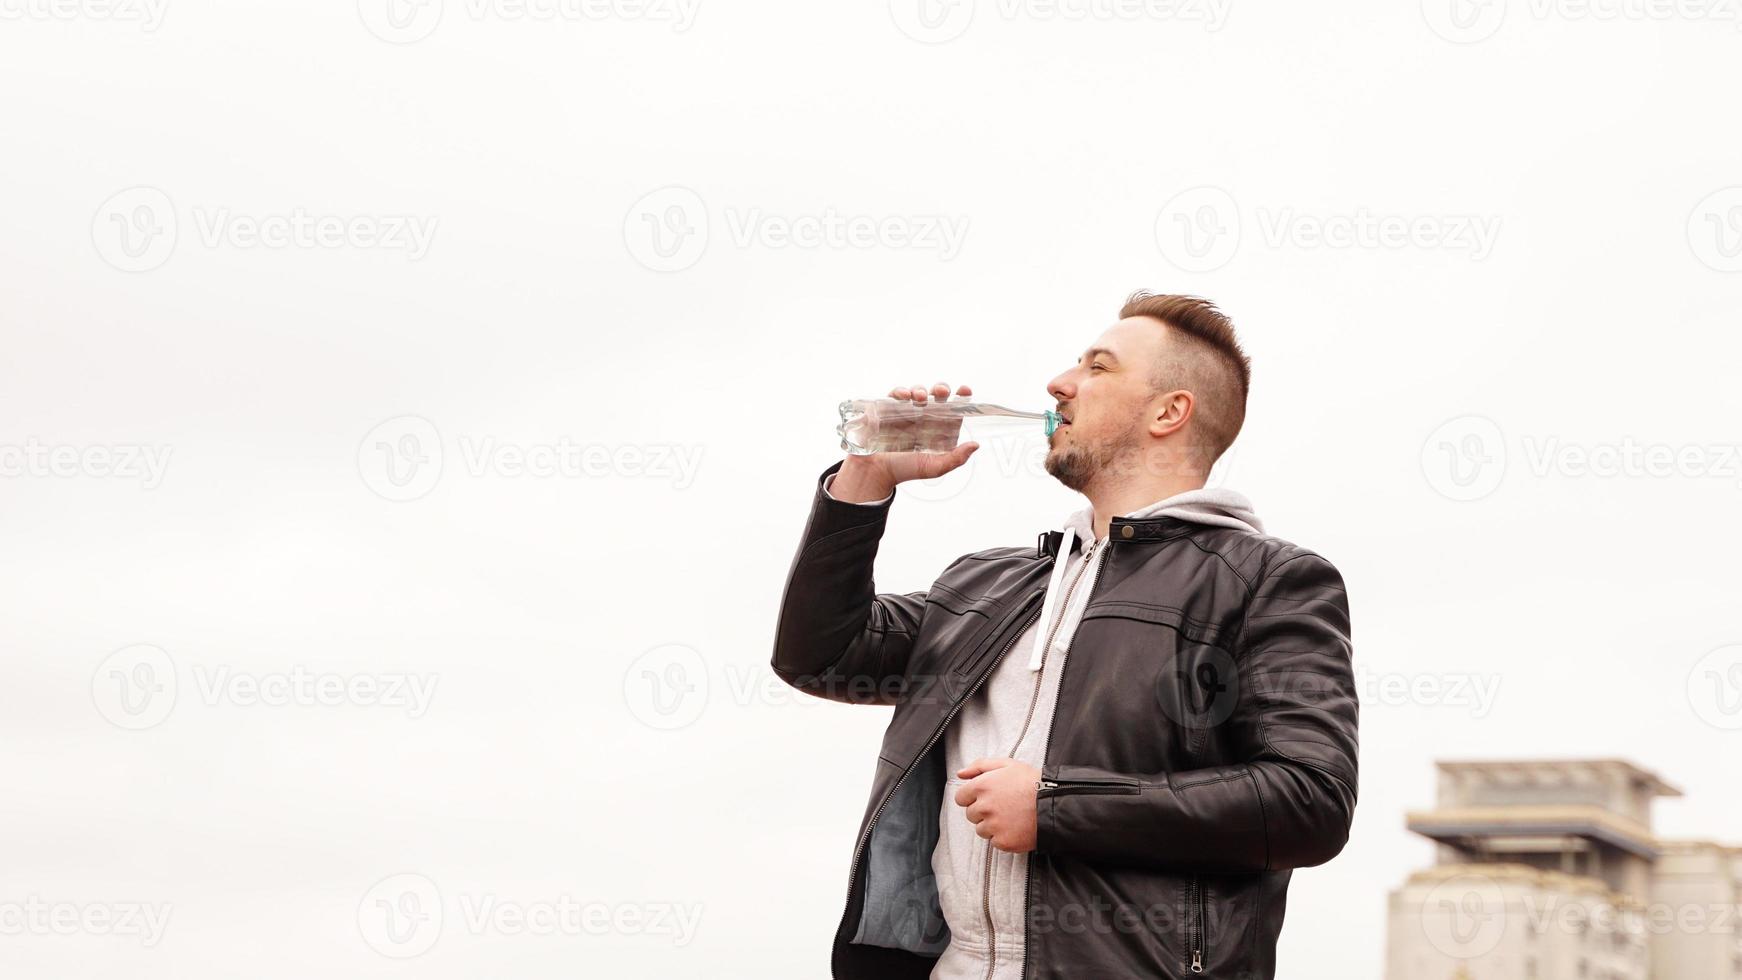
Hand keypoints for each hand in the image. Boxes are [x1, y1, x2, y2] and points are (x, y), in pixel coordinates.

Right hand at [831, 382, 978, 501]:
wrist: (875, 473)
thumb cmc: (905, 470)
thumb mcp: (934, 467)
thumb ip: (956, 458)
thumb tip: (975, 444)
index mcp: (938, 428)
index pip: (952, 408)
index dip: (961, 397)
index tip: (965, 390)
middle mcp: (923, 416)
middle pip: (936, 396)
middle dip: (941, 389)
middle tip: (942, 391)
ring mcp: (905, 411)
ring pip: (917, 392)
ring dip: (921, 390)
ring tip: (920, 397)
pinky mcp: (887, 409)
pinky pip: (894, 395)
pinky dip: (900, 391)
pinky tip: (903, 396)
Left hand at [953, 757, 1039, 852]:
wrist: (1055, 804)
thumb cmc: (1033, 783)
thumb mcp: (1007, 764)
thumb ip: (979, 766)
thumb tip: (960, 774)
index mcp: (982, 786)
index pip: (960, 798)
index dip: (973, 797)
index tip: (986, 797)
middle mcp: (984, 807)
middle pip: (971, 814)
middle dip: (983, 811)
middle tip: (1003, 806)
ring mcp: (993, 826)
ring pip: (981, 829)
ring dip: (992, 825)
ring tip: (1012, 816)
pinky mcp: (1003, 842)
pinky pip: (994, 842)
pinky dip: (1003, 837)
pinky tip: (1016, 827)